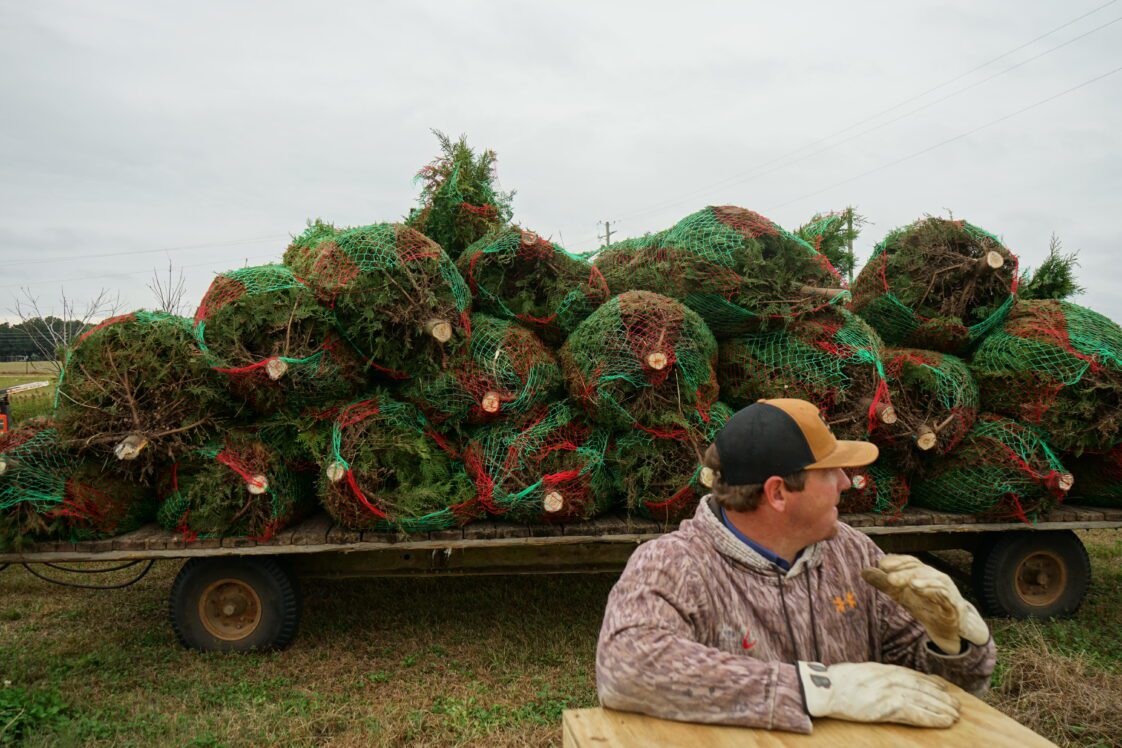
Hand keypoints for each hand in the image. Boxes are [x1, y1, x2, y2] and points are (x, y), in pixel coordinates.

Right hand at [797, 661, 960, 727]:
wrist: (826, 688)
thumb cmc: (838, 681)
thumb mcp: (861, 671)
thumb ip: (876, 675)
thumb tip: (886, 679)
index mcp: (884, 669)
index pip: (914, 675)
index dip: (931, 683)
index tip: (944, 688)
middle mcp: (891, 678)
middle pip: (923, 688)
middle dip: (942, 697)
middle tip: (957, 704)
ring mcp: (891, 692)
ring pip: (924, 700)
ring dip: (942, 708)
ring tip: (955, 715)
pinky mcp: (889, 707)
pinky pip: (916, 714)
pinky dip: (932, 718)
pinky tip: (944, 722)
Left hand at [861, 554, 989, 653]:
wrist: (950, 627)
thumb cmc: (926, 605)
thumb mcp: (901, 594)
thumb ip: (884, 583)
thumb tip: (863, 571)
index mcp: (922, 573)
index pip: (910, 562)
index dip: (897, 561)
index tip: (881, 564)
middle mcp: (934, 578)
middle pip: (919, 570)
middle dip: (904, 572)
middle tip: (889, 578)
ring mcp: (946, 590)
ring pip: (934, 580)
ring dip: (922, 581)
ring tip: (911, 584)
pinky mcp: (954, 605)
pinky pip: (946, 596)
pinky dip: (935, 592)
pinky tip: (924, 593)